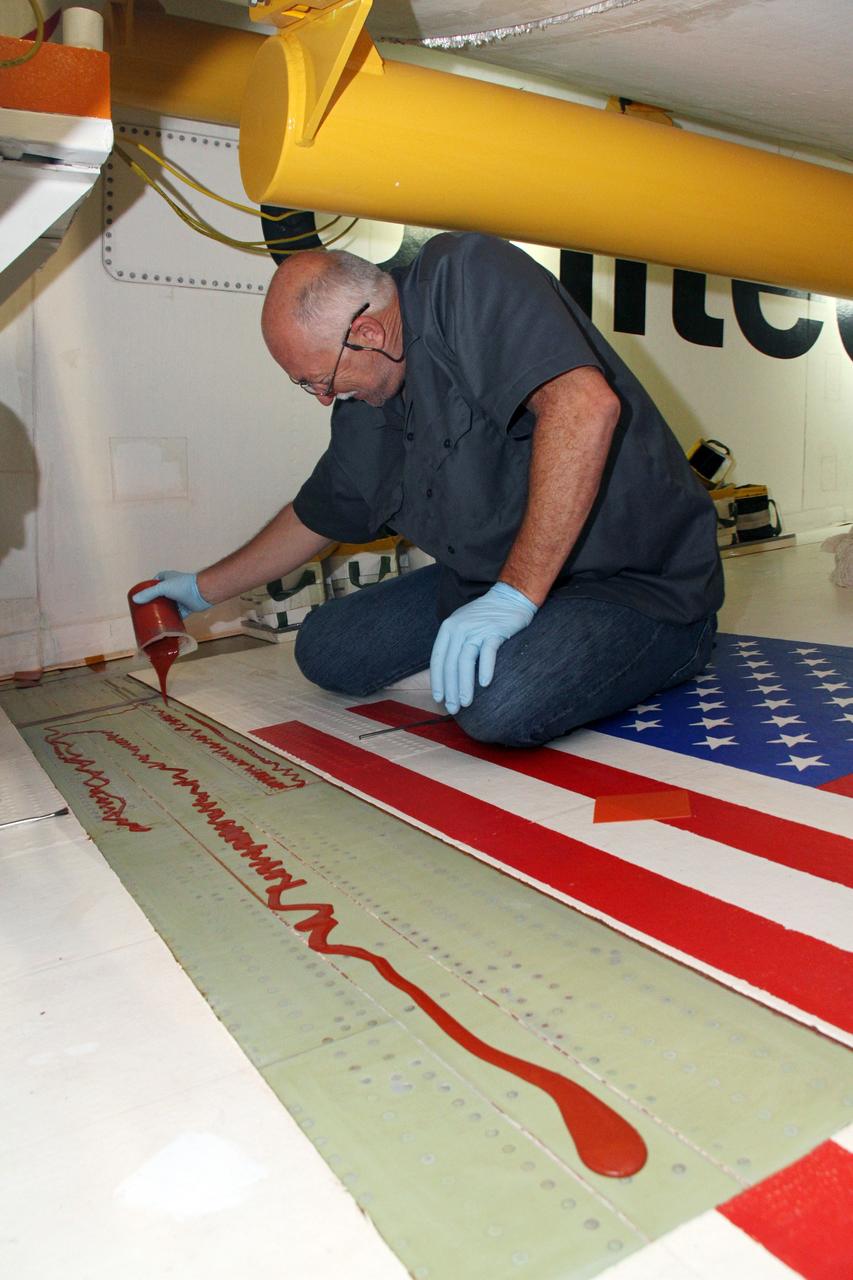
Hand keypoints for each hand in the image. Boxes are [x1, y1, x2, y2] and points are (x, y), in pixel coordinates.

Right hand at [132, 571, 210, 618]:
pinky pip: (177, 615)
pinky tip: (164, 625)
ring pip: (169, 606)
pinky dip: (172, 620)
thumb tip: (135, 600)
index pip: (155, 582)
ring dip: (162, 612)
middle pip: (161, 596)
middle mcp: (174, 587)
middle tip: (144, 611)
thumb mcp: (163, 588)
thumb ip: (149, 593)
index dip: (148, 588)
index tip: (141, 597)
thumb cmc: (183, 585)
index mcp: (168, 578)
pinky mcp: (186, 608)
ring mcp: (180, 598)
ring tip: (152, 620)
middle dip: (153, 602)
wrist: (203, 592)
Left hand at [430, 582, 537, 713]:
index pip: (438, 659)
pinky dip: (485, 669)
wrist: (510, 598)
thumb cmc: (486, 616)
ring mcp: (476, 629)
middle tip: (453, 708)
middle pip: (450, 664)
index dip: (437, 681)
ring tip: (466, 702)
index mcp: (448, 628)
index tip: (439, 698)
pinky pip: (487, 652)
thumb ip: (454, 645)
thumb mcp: (463, 626)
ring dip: (464, 685)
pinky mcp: (494, 630)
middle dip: (450, 689)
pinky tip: (485, 684)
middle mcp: (459, 628)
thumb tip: (448, 675)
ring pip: (465, 661)